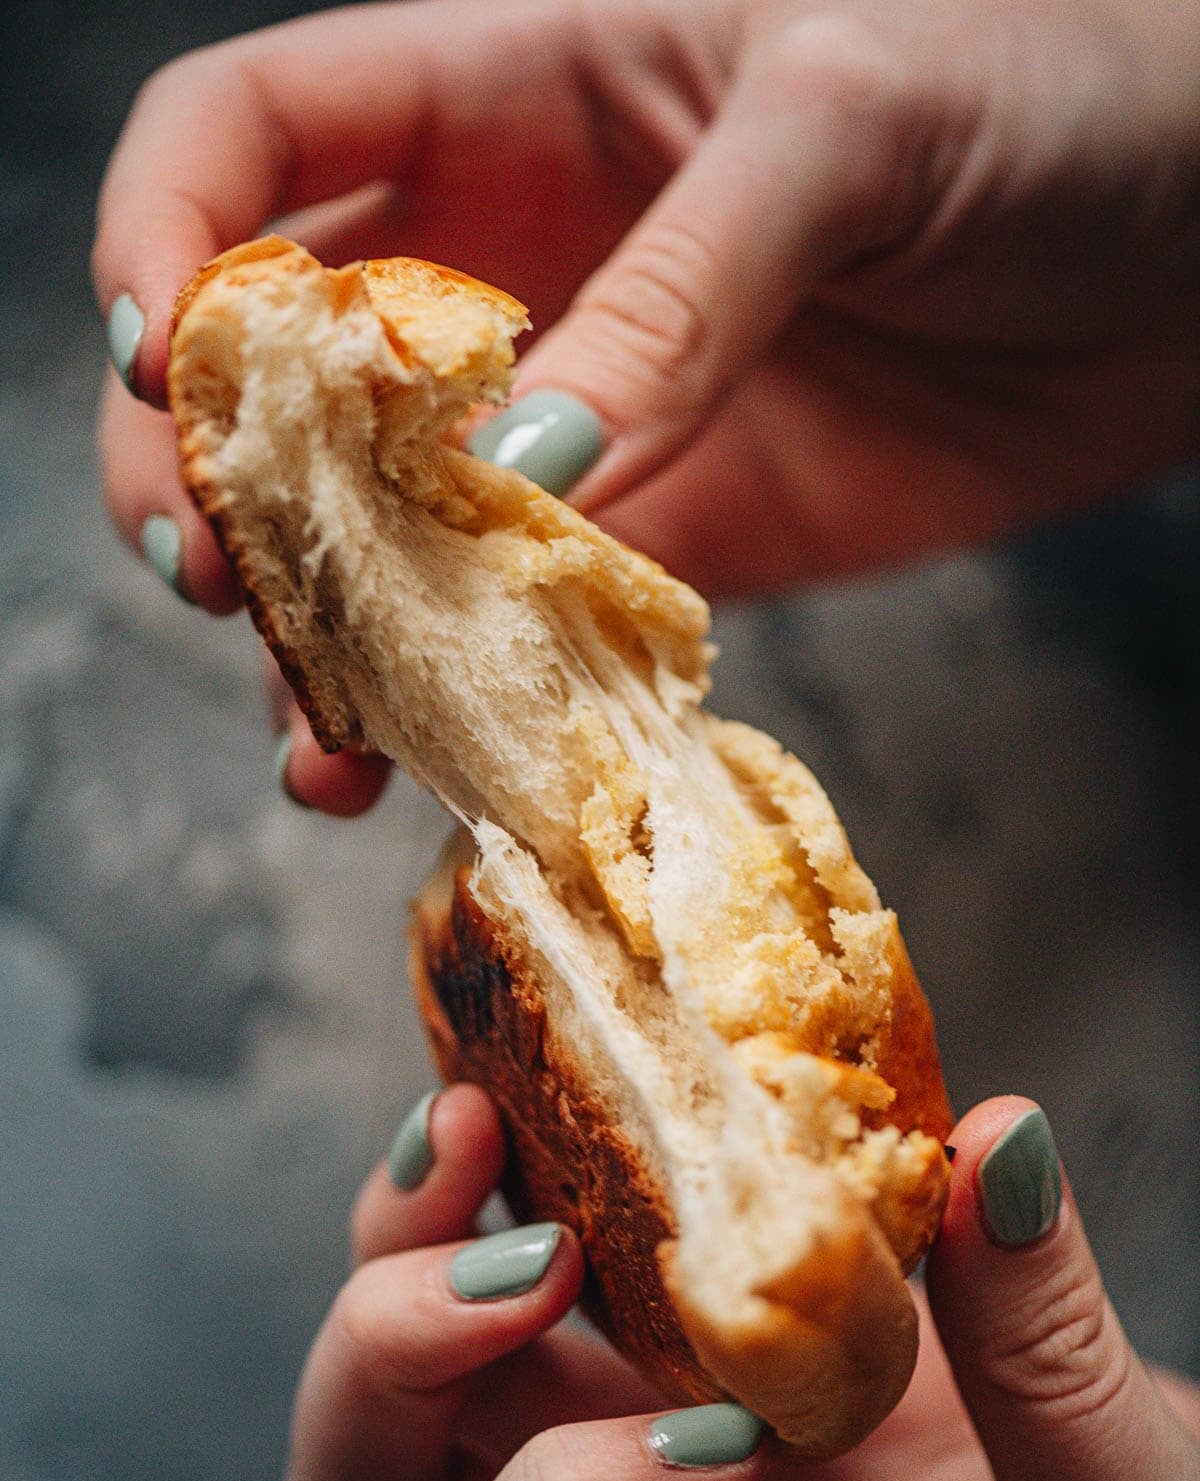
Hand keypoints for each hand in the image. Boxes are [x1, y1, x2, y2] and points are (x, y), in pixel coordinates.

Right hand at [93, 0, 1199, 814]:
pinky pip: (523, 629)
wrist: (1192, 245)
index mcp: (515, 89)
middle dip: (215, 477)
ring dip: (320, 634)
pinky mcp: (670, 545)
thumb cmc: (1055, 84)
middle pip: (272, 371)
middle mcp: (519, 263)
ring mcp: (588, 419)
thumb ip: (676, 293)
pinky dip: (462, 702)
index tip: (163, 363)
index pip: (248, 139)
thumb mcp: (853, 127)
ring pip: (378, 532)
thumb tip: (516, 473)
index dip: (167, 240)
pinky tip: (422, 764)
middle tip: (220, 581)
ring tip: (322, 732)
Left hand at [285, 1086, 1199, 1480]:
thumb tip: (997, 1151)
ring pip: (412, 1367)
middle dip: (389, 1364)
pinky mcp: (666, 1354)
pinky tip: (563, 1085)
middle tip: (527, 1258)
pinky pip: (523, 1258)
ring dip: (411, 1239)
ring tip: (489, 1118)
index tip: (732, 1435)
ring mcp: (622, 1462)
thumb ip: (1063, 1388)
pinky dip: (513, 1172)